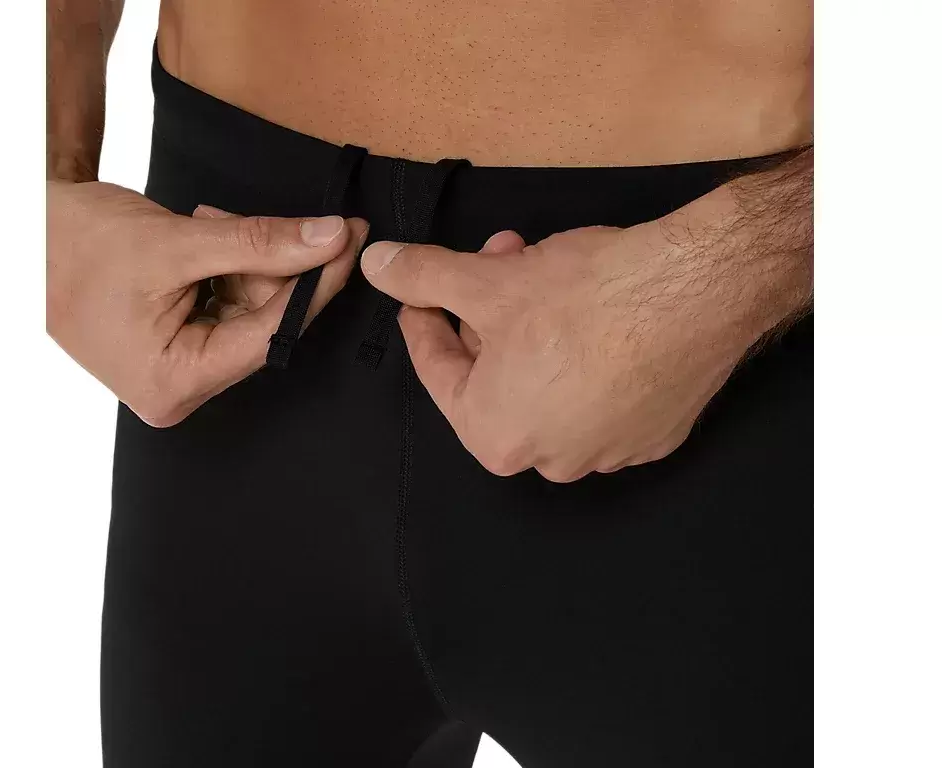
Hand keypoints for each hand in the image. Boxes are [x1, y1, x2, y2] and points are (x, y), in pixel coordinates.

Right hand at [47, 180, 366, 426]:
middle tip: (284, 220)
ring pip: (250, 309)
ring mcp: (179, 368)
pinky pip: (228, 305)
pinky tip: (206, 237)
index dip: (316, 286)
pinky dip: (229, 266)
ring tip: (209, 222)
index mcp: (174, 382)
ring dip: (247, 260)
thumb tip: (329, 239)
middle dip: (276, 267)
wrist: (20, 233)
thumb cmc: (74, 244)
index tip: (350, 243)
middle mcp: (180, 387)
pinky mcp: (179, 345)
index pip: (271, 336)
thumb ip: (259, 243)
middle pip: (264, 324)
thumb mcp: (177, 242)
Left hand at [360, 223, 758, 481]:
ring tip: (546, 275)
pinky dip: (588, 355)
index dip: (424, 320)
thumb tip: (379, 265)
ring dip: (536, 332)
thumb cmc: (584, 297)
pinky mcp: (656, 434)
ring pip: (549, 383)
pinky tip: (597, 313)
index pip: (439, 371)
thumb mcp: (487, 281)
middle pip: (496, 377)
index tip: (419, 293)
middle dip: (487, 313)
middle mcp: (549, 460)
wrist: (697, 293)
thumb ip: (423, 276)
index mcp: (495, 437)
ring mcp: (608, 451)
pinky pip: (602, 393)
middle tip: (493, 261)